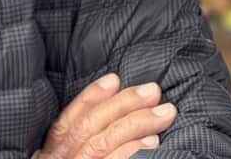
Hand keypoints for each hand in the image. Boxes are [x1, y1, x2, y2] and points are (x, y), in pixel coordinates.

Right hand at [32, 73, 176, 158]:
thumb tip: (113, 119)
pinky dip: (132, 152)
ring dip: (135, 125)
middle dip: (123, 106)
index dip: (89, 98)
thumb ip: (78, 149)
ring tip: (163, 114)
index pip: (67, 123)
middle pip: (88, 130)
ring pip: (102, 146)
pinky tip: (152, 145)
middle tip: (153, 91)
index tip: (114, 78)